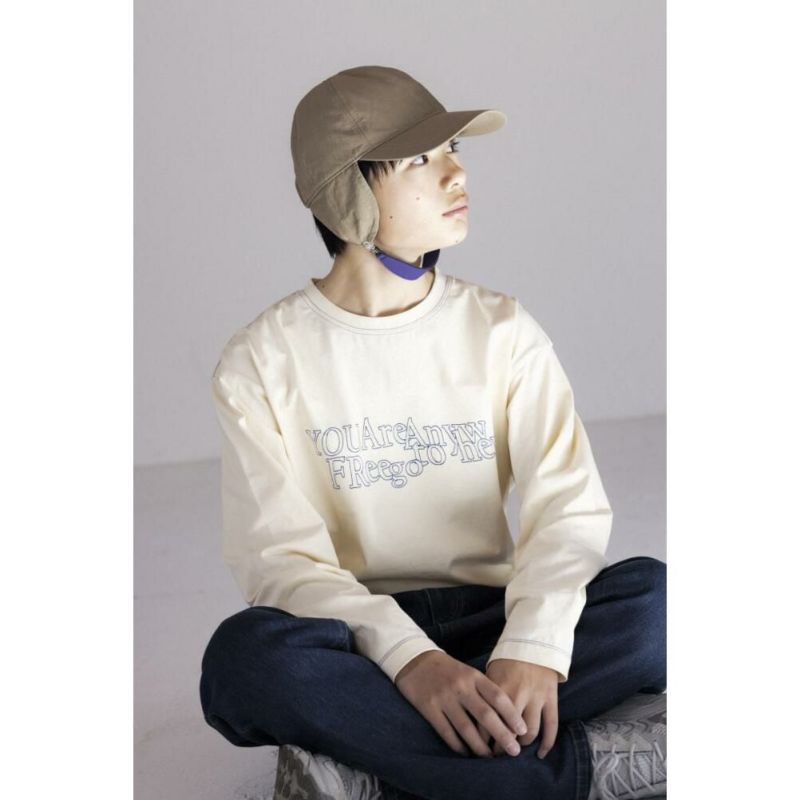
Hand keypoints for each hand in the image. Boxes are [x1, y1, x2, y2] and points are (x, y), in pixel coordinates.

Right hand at [394, 651, 528, 758]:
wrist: (414, 660)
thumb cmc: (447, 669)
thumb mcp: (467, 672)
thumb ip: (483, 689)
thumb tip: (505, 716)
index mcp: (473, 676)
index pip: (497, 696)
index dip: (512, 715)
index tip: (522, 730)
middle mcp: (461, 687)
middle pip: (485, 715)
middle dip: (502, 735)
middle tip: (514, 751)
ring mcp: (444, 698)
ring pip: (467, 728)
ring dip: (480, 746)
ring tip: (489, 757)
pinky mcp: (429, 708)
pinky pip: (447, 732)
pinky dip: (458, 746)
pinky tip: (466, 753)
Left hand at [477, 659, 558, 758]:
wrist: (533, 643)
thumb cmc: (507, 660)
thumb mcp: (491, 674)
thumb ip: (485, 696)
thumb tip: (473, 720)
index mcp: (498, 689)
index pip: (488, 721)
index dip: (483, 738)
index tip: (480, 747)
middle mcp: (518, 695)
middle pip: (509, 730)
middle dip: (502, 746)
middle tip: (496, 755)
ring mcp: (536, 698)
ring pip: (530, 732)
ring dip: (522, 744)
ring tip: (515, 750)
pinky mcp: (551, 698)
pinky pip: (551, 726)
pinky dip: (547, 743)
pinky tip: (540, 754)